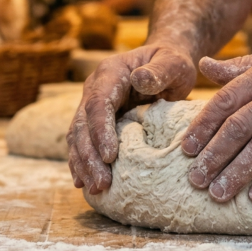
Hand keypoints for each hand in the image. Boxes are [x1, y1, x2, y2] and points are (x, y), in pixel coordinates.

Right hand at [67, 43, 196, 193]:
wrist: (164, 63)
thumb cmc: (171, 62)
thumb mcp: (172, 63)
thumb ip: (159, 71)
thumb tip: (139, 79)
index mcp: (109, 74)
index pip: (98, 104)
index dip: (100, 131)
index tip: (110, 156)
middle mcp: (94, 89)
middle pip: (83, 125)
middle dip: (89, 156)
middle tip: (102, 183)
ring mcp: (92, 106)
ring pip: (78, 137)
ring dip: (84, 164)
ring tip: (97, 188)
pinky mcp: (97, 122)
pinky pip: (84, 143)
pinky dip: (83, 162)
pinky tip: (85, 183)